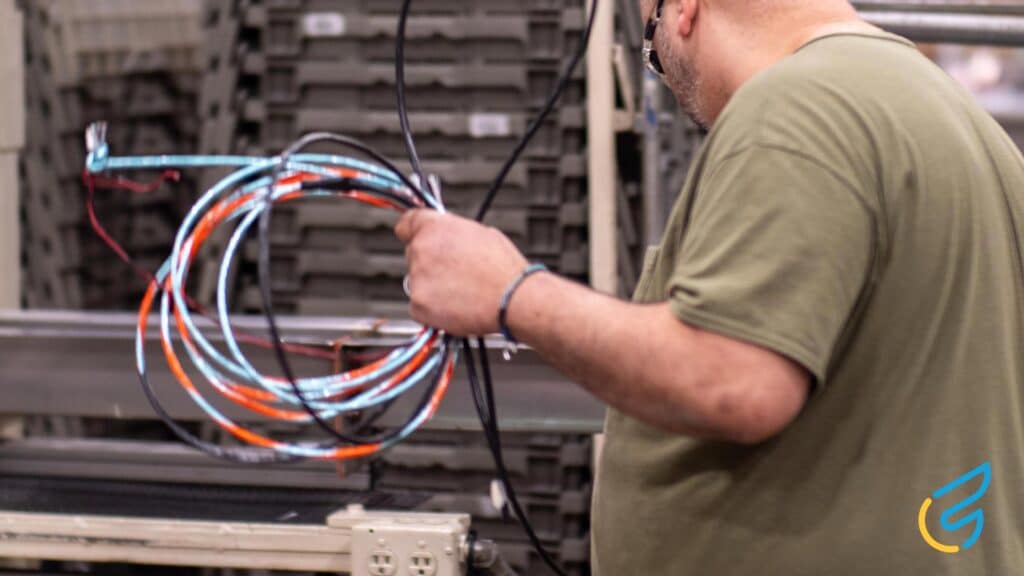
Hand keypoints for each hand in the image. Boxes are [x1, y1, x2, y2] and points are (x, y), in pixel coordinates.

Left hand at [395, 209, 529, 335]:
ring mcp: (417, 278)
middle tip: (454, 271)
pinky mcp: (418, 305)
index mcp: (435, 228)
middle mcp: (421, 250)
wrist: (512, 300)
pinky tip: (456, 305)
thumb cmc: (503, 269)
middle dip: (429, 261)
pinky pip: (419, 304)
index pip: (406, 223)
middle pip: (413, 253)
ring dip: (432, 285)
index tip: (412, 236)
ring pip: (417, 280)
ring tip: (462, 290)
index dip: (411, 231)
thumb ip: (454, 232)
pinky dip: (433, 308)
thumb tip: (448, 236)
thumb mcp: (482, 233)